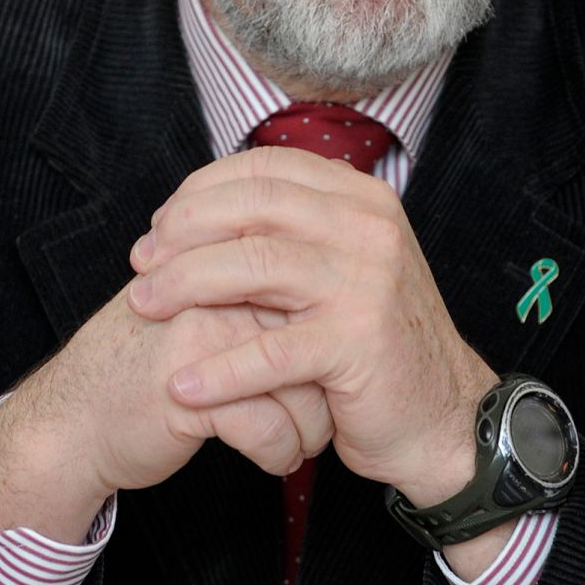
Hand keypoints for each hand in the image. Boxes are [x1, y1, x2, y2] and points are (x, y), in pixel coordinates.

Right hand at [0, 284, 332, 544]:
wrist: (71, 422)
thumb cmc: (143, 370)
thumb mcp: (200, 314)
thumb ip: (254, 295)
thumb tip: (332, 299)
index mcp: (223, 264)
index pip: (312, 291)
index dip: (329, 340)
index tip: (328, 374)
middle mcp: (216, 292)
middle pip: (315, 336)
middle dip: (330, 386)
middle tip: (327, 413)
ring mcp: (202, 339)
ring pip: (301, 385)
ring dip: (311, 427)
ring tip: (303, 442)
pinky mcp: (192, 393)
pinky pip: (270, 427)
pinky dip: (279, 453)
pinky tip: (273, 460)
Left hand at [125, 146, 494, 507]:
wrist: (443, 415)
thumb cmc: (375, 344)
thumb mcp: (342, 267)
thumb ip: (292, 231)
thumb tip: (203, 207)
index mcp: (360, 200)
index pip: (264, 169)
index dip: (200, 191)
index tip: (162, 225)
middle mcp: (368, 229)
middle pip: (251, 207)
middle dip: (182, 232)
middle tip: (141, 263)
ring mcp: (367, 283)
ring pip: (252, 265)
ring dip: (184, 286)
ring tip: (143, 308)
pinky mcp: (359, 343)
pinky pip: (270, 352)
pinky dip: (218, 370)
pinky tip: (181, 385)